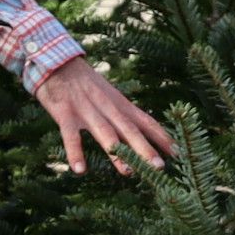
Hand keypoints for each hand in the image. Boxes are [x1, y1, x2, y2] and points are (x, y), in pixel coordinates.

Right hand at [34, 57, 173, 175]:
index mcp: (119, 103)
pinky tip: (80, 170)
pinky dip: (76, 153)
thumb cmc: (83, 83)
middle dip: (145, 149)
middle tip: (160, 168)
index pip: (146, 121)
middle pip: (130, 130)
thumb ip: (122, 113)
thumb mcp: (109, 95)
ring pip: (106, 133)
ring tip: (129, 172)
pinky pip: (71, 136)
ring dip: (118, 153)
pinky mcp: (65, 113)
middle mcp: (107, 107)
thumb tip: (140, 133)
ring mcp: (86, 110)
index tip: (178, 153)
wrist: (56, 61)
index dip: (162, 136)